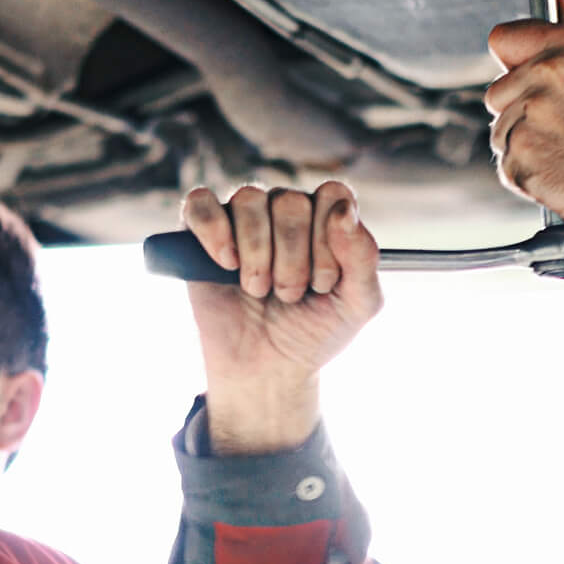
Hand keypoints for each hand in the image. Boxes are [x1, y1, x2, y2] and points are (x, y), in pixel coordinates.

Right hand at [179, 182, 379, 453]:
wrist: (266, 369)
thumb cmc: (313, 331)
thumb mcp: (358, 304)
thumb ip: (364, 256)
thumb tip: (343, 211)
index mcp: (325, 218)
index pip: (332, 195)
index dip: (328, 241)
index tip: (323, 282)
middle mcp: (284, 208)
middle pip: (289, 201)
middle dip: (292, 259)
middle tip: (289, 294)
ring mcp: (241, 217)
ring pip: (248, 199)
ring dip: (257, 255)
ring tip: (259, 290)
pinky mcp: (199, 231)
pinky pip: (200, 204)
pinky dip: (214, 232)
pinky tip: (226, 264)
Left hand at [485, 0, 563, 235]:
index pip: (502, 38)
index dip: (511, 59)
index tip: (521, 73)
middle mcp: (544, 76)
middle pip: (497, 92)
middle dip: (520, 110)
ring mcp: (528, 117)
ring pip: (501, 130)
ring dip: (525, 143)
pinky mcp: (518, 158)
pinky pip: (507, 164)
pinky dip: (527, 173)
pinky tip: (562, 172)